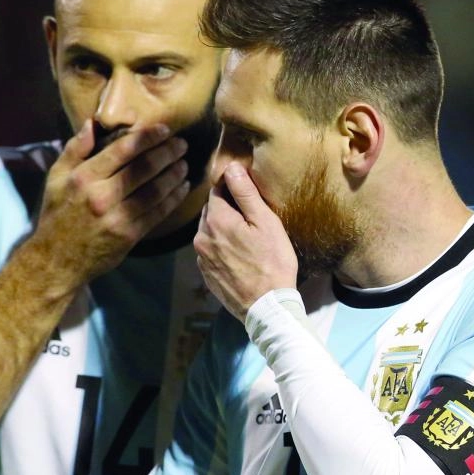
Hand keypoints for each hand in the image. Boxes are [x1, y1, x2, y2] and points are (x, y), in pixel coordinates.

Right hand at [30, 120, 189, 281]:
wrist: (56, 260)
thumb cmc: (57, 214)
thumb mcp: (56, 178)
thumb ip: (75, 149)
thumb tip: (93, 123)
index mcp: (84, 177)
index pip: (123, 149)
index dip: (148, 137)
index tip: (165, 130)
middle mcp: (102, 195)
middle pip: (144, 168)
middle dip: (168, 153)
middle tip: (182, 145)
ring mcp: (117, 217)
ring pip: (155, 190)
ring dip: (174, 175)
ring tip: (185, 164)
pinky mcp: (129, 236)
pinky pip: (157, 213)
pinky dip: (173, 199)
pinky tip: (182, 188)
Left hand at [194, 162, 297, 320]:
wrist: (267, 307)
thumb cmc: (272, 262)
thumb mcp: (265, 223)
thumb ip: (246, 193)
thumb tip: (231, 167)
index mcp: (215, 220)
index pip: (217, 190)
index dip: (232, 187)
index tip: (247, 191)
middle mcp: (201, 237)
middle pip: (211, 210)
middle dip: (228, 207)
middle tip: (251, 216)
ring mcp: (201, 258)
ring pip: (210, 231)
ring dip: (224, 228)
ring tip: (247, 237)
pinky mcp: (205, 274)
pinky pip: (211, 251)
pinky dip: (222, 247)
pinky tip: (240, 255)